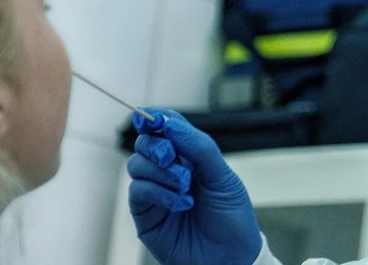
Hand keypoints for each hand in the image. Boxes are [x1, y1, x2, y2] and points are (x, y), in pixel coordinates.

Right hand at [127, 107, 261, 264]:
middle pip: (146, 143)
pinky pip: (138, 191)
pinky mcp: (145, 215)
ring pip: (137, 165)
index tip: (152, 116)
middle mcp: (169, 171)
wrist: (231, 256)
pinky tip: (181, 203)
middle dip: (157, 145)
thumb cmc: (231, 217)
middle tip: (172, 157)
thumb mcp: (222, 176)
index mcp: (190, 157)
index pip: (167, 128)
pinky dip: (159, 193)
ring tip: (185, 187)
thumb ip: (198, 146)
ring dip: (161, 172)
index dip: (157, 118)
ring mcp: (155, 192)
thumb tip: (170, 122)